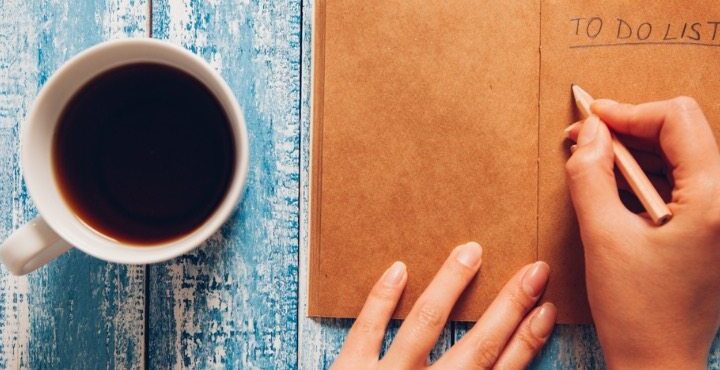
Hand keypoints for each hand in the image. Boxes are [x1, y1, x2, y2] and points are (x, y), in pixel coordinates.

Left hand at [331, 242, 555, 368]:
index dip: (527, 341)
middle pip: (479, 346)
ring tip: (470, 251)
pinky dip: (381, 299)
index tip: (547, 309)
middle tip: (535, 271)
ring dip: (450, 286)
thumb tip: (497, 368)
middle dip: (509, 307)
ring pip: (425, 324)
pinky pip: (365, 329)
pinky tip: (398, 268)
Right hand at [565, 97, 719, 369]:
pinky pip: (681, 183)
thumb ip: (590, 176)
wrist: (659, 362)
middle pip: (681, 134)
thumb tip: (587, 132)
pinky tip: (613, 189)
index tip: (590, 119)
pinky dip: (644, 177)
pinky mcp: (711, 228)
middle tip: (583, 142)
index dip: (629, 112)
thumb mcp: (602, 237)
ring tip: (591, 166)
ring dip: (634, 154)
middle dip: (628, 131)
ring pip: (680, 156)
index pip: (678, 120)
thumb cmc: (637, 311)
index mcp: (714, 200)